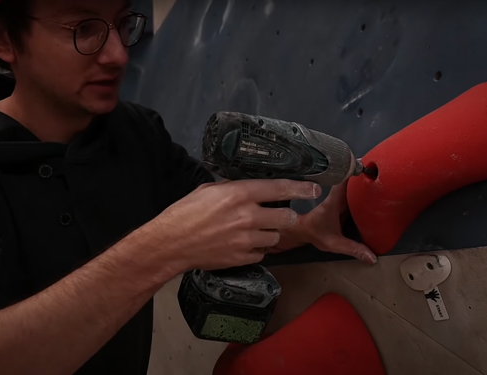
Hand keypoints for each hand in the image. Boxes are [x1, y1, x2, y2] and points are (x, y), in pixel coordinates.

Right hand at [139, 179, 320, 271]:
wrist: (171, 244)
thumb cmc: (185, 213)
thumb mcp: (208, 190)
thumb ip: (232, 188)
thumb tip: (248, 187)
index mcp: (239, 194)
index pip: (280, 188)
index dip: (302, 188)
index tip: (315, 188)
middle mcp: (248, 216)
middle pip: (287, 216)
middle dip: (286, 215)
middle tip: (279, 215)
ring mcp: (247, 239)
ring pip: (276, 236)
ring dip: (271, 233)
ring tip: (254, 230)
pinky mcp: (243, 257)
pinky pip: (262, 252)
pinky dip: (257, 248)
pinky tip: (242, 243)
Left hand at [272, 180, 376, 264]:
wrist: (303, 230)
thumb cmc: (316, 234)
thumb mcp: (335, 243)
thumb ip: (353, 249)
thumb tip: (372, 258)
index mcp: (334, 202)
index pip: (343, 181)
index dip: (353, 171)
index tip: (365, 165)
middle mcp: (337, 196)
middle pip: (351, 180)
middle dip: (363, 174)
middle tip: (379, 171)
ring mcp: (339, 198)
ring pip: (352, 186)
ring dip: (362, 181)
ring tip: (378, 177)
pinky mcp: (341, 201)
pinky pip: (352, 193)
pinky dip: (360, 190)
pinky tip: (372, 191)